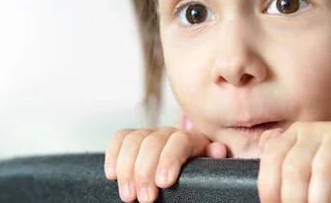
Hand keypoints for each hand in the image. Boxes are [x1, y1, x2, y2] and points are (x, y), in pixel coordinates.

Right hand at [104, 127, 227, 201]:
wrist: (190, 165)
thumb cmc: (199, 172)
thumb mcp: (210, 169)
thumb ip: (213, 159)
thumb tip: (219, 150)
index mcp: (193, 140)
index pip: (179, 141)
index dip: (169, 160)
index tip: (163, 183)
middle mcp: (170, 133)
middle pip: (152, 142)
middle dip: (144, 172)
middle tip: (144, 198)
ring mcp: (151, 134)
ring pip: (134, 140)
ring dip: (126, 169)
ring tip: (128, 195)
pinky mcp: (134, 139)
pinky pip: (121, 138)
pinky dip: (113, 154)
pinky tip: (112, 174)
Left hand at [257, 121, 330, 202]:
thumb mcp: (308, 162)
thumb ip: (283, 160)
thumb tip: (261, 146)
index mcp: (294, 134)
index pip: (272, 160)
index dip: (270, 189)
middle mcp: (315, 129)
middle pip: (295, 167)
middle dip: (294, 199)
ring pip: (322, 167)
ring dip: (319, 198)